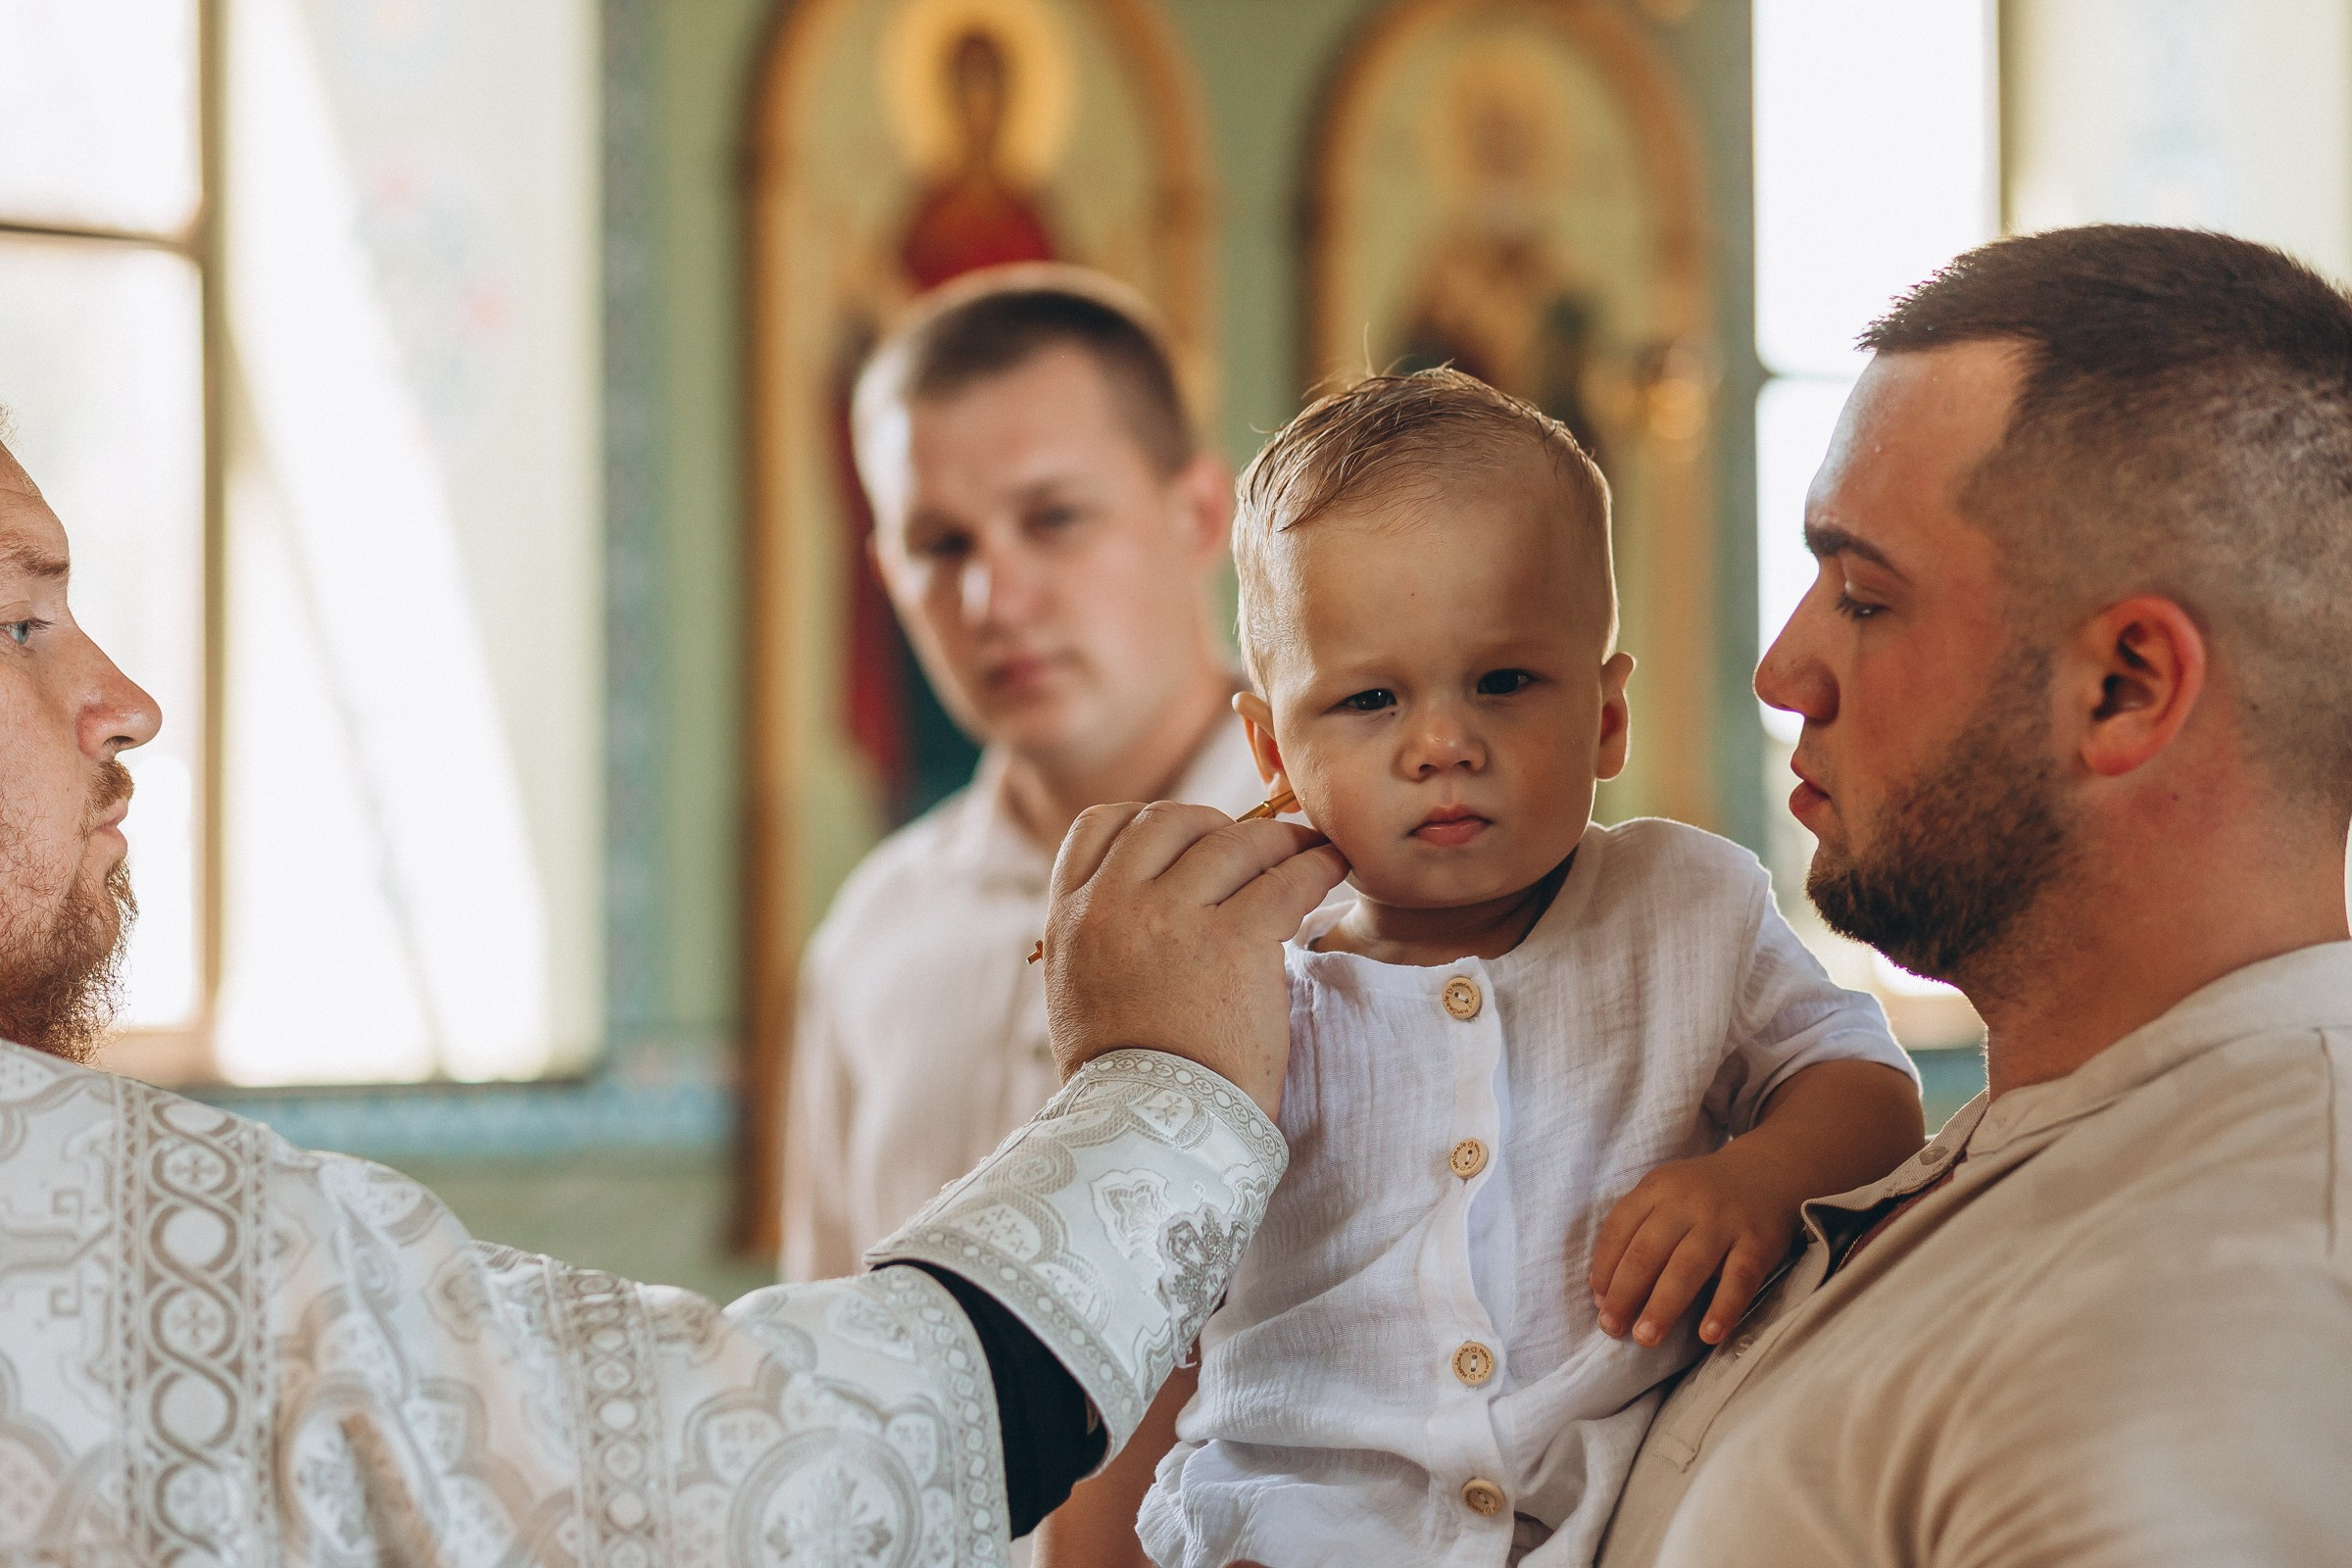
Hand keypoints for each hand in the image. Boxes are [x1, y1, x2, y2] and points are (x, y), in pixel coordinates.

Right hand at [1042, 802, 1346, 1117]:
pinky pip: (1284, 878)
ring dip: (1276, 841)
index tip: (1187, 836)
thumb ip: (1101, 936)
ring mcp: (1171, 918)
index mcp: (1069, 916)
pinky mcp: (1233, 940)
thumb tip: (1143, 901)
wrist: (1150, 1136)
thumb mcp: (1078, 992)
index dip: (1149, 821)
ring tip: (1304, 852)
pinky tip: (1328, 868)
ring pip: (1234, 841)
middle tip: (1253, 848)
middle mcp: (1113, 905)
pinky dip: (1314, 865)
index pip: (1101, 825)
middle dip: (1217, 826)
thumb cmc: (1125, 1079)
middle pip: (1171, 820)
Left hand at [1588, 1141, 1803, 1347]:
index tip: (1599, 1303)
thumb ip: (1636, 1232)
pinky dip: (1723, 1308)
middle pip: (1648, 1253)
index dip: (1604, 1268)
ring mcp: (1724, 1221)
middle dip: (1625, 1294)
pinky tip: (1708, 1335)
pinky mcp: (1758, 1242)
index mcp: (1657, 1188)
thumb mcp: (1665, 1194)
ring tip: (1646, 1338)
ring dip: (1663, 1307)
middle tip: (1613, 1329)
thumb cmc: (1703, 1194)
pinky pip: (1738, 1280)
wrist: (1767, 1170)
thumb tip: (1604, 1292)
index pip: (1619, 1229)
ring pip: (1687, 1268)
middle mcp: (1687, 1202)